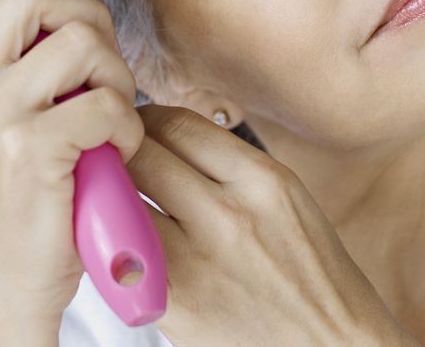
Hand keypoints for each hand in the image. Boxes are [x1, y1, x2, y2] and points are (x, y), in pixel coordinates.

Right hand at [0, 0, 145, 344]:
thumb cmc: (9, 202)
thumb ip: (7, 59)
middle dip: (87, 15)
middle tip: (103, 60)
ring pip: (77, 42)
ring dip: (112, 73)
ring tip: (109, 112)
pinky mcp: (29, 152)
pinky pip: (103, 102)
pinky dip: (125, 122)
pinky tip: (115, 148)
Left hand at [125, 106, 417, 346]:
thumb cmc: (313, 278)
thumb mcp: (285, 201)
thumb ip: (231, 168)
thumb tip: (171, 141)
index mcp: (263, 178)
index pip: (178, 123)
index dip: (146, 121)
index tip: (137, 129)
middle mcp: (230, 211)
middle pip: (143, 153)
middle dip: (121, 152)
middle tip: (113, 161)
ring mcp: (198, 258)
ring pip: (125, 199)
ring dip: (111, 195)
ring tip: (114, 201)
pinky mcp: (174, 303)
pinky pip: (121, 253)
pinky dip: (112, 241)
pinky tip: (120, 244)